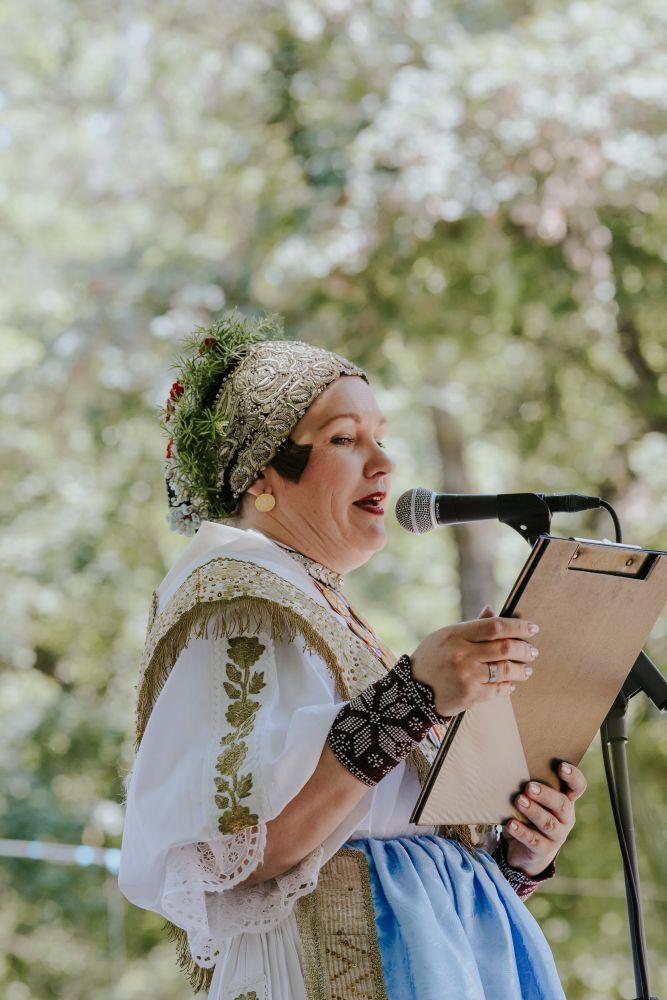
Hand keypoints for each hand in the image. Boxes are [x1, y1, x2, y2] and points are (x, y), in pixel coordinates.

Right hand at [410, 605, 539, 717]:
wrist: (411, 691)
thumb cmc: (431, 659)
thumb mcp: (445, 636)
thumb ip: (471, 626)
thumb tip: (491, 610)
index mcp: (455, 634)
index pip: (495, 626)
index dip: (518, 626)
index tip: (532, 628)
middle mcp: (462, 654)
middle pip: (504, 647)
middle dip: (524, 649)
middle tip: (533, 651)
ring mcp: (466, 676)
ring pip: (505, 669)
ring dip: (521, 669)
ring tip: (526, 668)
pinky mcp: (470, 695)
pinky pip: (498, 689)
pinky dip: (508, 686)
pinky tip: (512, 683)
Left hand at [502, 761, 586, 876]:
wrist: (527, 850)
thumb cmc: (530, 815)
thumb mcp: (534, 800)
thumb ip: (531, 786)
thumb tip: (512, 765)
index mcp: (566, 801)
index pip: (578, 787)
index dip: (573, 777)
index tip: (561, 766)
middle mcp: (565, 818)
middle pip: (562, 805)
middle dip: (546, 795)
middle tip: (529, 787)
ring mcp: (556, 836)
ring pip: (549, 823)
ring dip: (534, 811)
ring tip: (519, 801)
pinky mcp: (543, 850)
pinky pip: (533, 840)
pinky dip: (521, 831)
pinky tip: (510, 824)